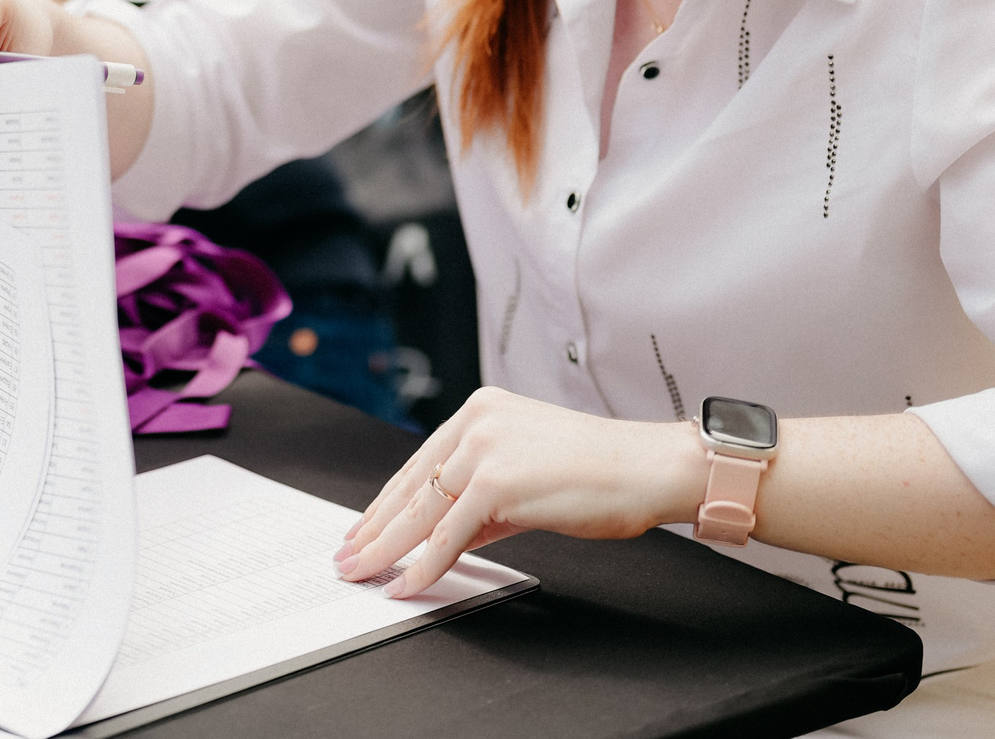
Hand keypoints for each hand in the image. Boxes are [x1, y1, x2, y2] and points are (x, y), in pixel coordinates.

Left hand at [332, 389, 706, 596]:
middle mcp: (475, 421)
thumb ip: (482, 501)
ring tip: (364, 574)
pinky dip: (425, 565)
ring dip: (388, 551)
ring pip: (421, 512)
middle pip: (411, 487)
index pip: (419, 464)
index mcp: (480, 410)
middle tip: (347, 557)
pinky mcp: (495, 481)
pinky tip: (408, 584)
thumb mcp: (527, 474)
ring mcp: (483, 449)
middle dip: (374, 529)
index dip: (386, 503)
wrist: (647, 467)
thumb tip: (446, 537)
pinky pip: (448, 533)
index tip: (363, 528)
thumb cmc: (600, 472)